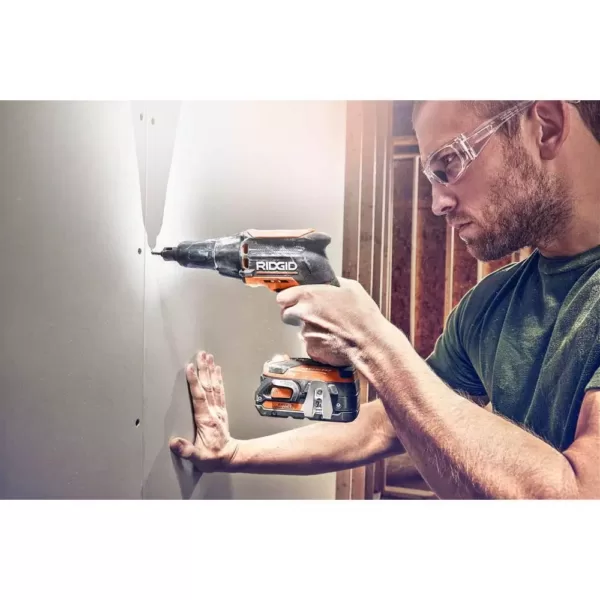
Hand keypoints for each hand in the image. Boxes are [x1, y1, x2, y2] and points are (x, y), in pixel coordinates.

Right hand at [169, 351, 238, 471]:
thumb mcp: (199, 457)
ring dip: (211, 370)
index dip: (194, 382)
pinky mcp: (221, 410)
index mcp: (205, 419)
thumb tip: (174, 443)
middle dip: (204, 369)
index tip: (190, 368)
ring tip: (208, 357)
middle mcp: (213, 411)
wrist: (230, 457)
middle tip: (201, 354)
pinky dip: (219, 379)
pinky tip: (217, 370)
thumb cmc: (213, 457)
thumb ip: (187, 450)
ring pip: (214, 386)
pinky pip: (220, 391)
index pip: (199, 397)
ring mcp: (218, 409)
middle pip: (208, 386)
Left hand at [276, 277, 386, 365]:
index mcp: (309, 295)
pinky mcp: (311, 350)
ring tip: (331, 330)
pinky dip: (319, 344)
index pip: (282, 297)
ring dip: (312, 330)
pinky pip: (311, 345)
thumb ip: (333, 283)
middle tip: (312, 316)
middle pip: (286, 315)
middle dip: (295, 315)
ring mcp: (305, 333)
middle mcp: (303, 314)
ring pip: (301, 331)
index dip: (288, 300)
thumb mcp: (351, 288)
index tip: (294, 301)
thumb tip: (330, 281)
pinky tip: (333, 341)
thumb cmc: (362, 315)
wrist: (369, 342)